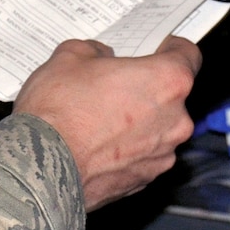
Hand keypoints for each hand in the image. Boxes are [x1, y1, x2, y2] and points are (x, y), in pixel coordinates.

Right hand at [14, 36, 199, 209]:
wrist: (40, 170)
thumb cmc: (59, 112)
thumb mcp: (69, 57)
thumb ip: (95, 50)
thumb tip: (100, 56)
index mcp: (168, 81)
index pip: (188, 55)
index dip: (171, 49)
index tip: (157, 49)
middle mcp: (176, 120)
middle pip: (171, 95)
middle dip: (146, 88)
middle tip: (112, 85)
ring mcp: (162, 154)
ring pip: (157, 128)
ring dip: (137, 121)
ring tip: (98, 119)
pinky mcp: (144, 180)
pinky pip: (142, 156)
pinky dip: (126, 149)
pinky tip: (96, 145)